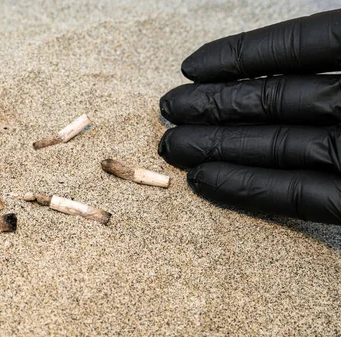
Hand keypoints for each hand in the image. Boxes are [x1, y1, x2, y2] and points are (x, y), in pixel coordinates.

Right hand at [158, 9, 340, 224]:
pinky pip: (301, 194)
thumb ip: (336, 43)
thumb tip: (258, 62)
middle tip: (169, 112)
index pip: (302, 47)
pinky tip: (208, 180)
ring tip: (174, 145)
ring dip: (220, 147)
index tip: (191, 67)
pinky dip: (250, 188)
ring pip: (278, 147)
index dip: (243, 55)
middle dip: (217, 105)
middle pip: (276, 101)